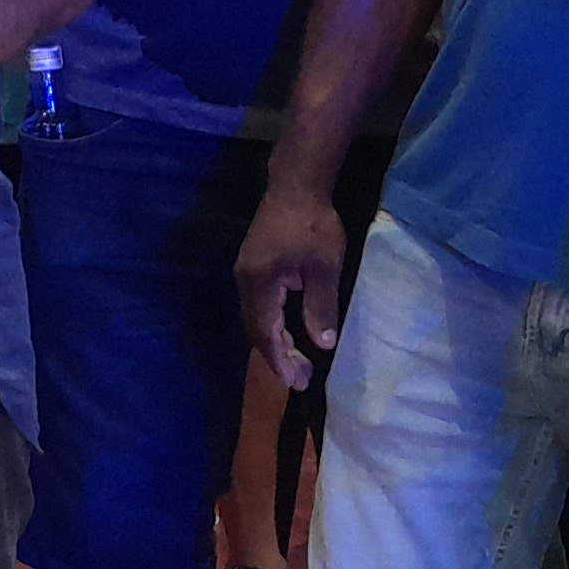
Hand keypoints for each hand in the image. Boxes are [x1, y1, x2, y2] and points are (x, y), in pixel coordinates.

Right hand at [235, 180, 348, 388]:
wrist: (295, 185)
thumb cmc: (312, 225)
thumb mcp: (324, 268)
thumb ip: (320, 306)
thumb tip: (323, 344)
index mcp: (260, 284)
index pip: (265, 333)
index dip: (280, 360)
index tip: (296, 382)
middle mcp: (244, 282)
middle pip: (255, 329)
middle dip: (277, 356)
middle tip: (301, 379)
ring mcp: (245, 274)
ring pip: (255, 319)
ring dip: (274, 342)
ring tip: (297, 362)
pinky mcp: (252, 267)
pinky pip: (257, 306)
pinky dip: (271, 325)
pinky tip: (287, 331)